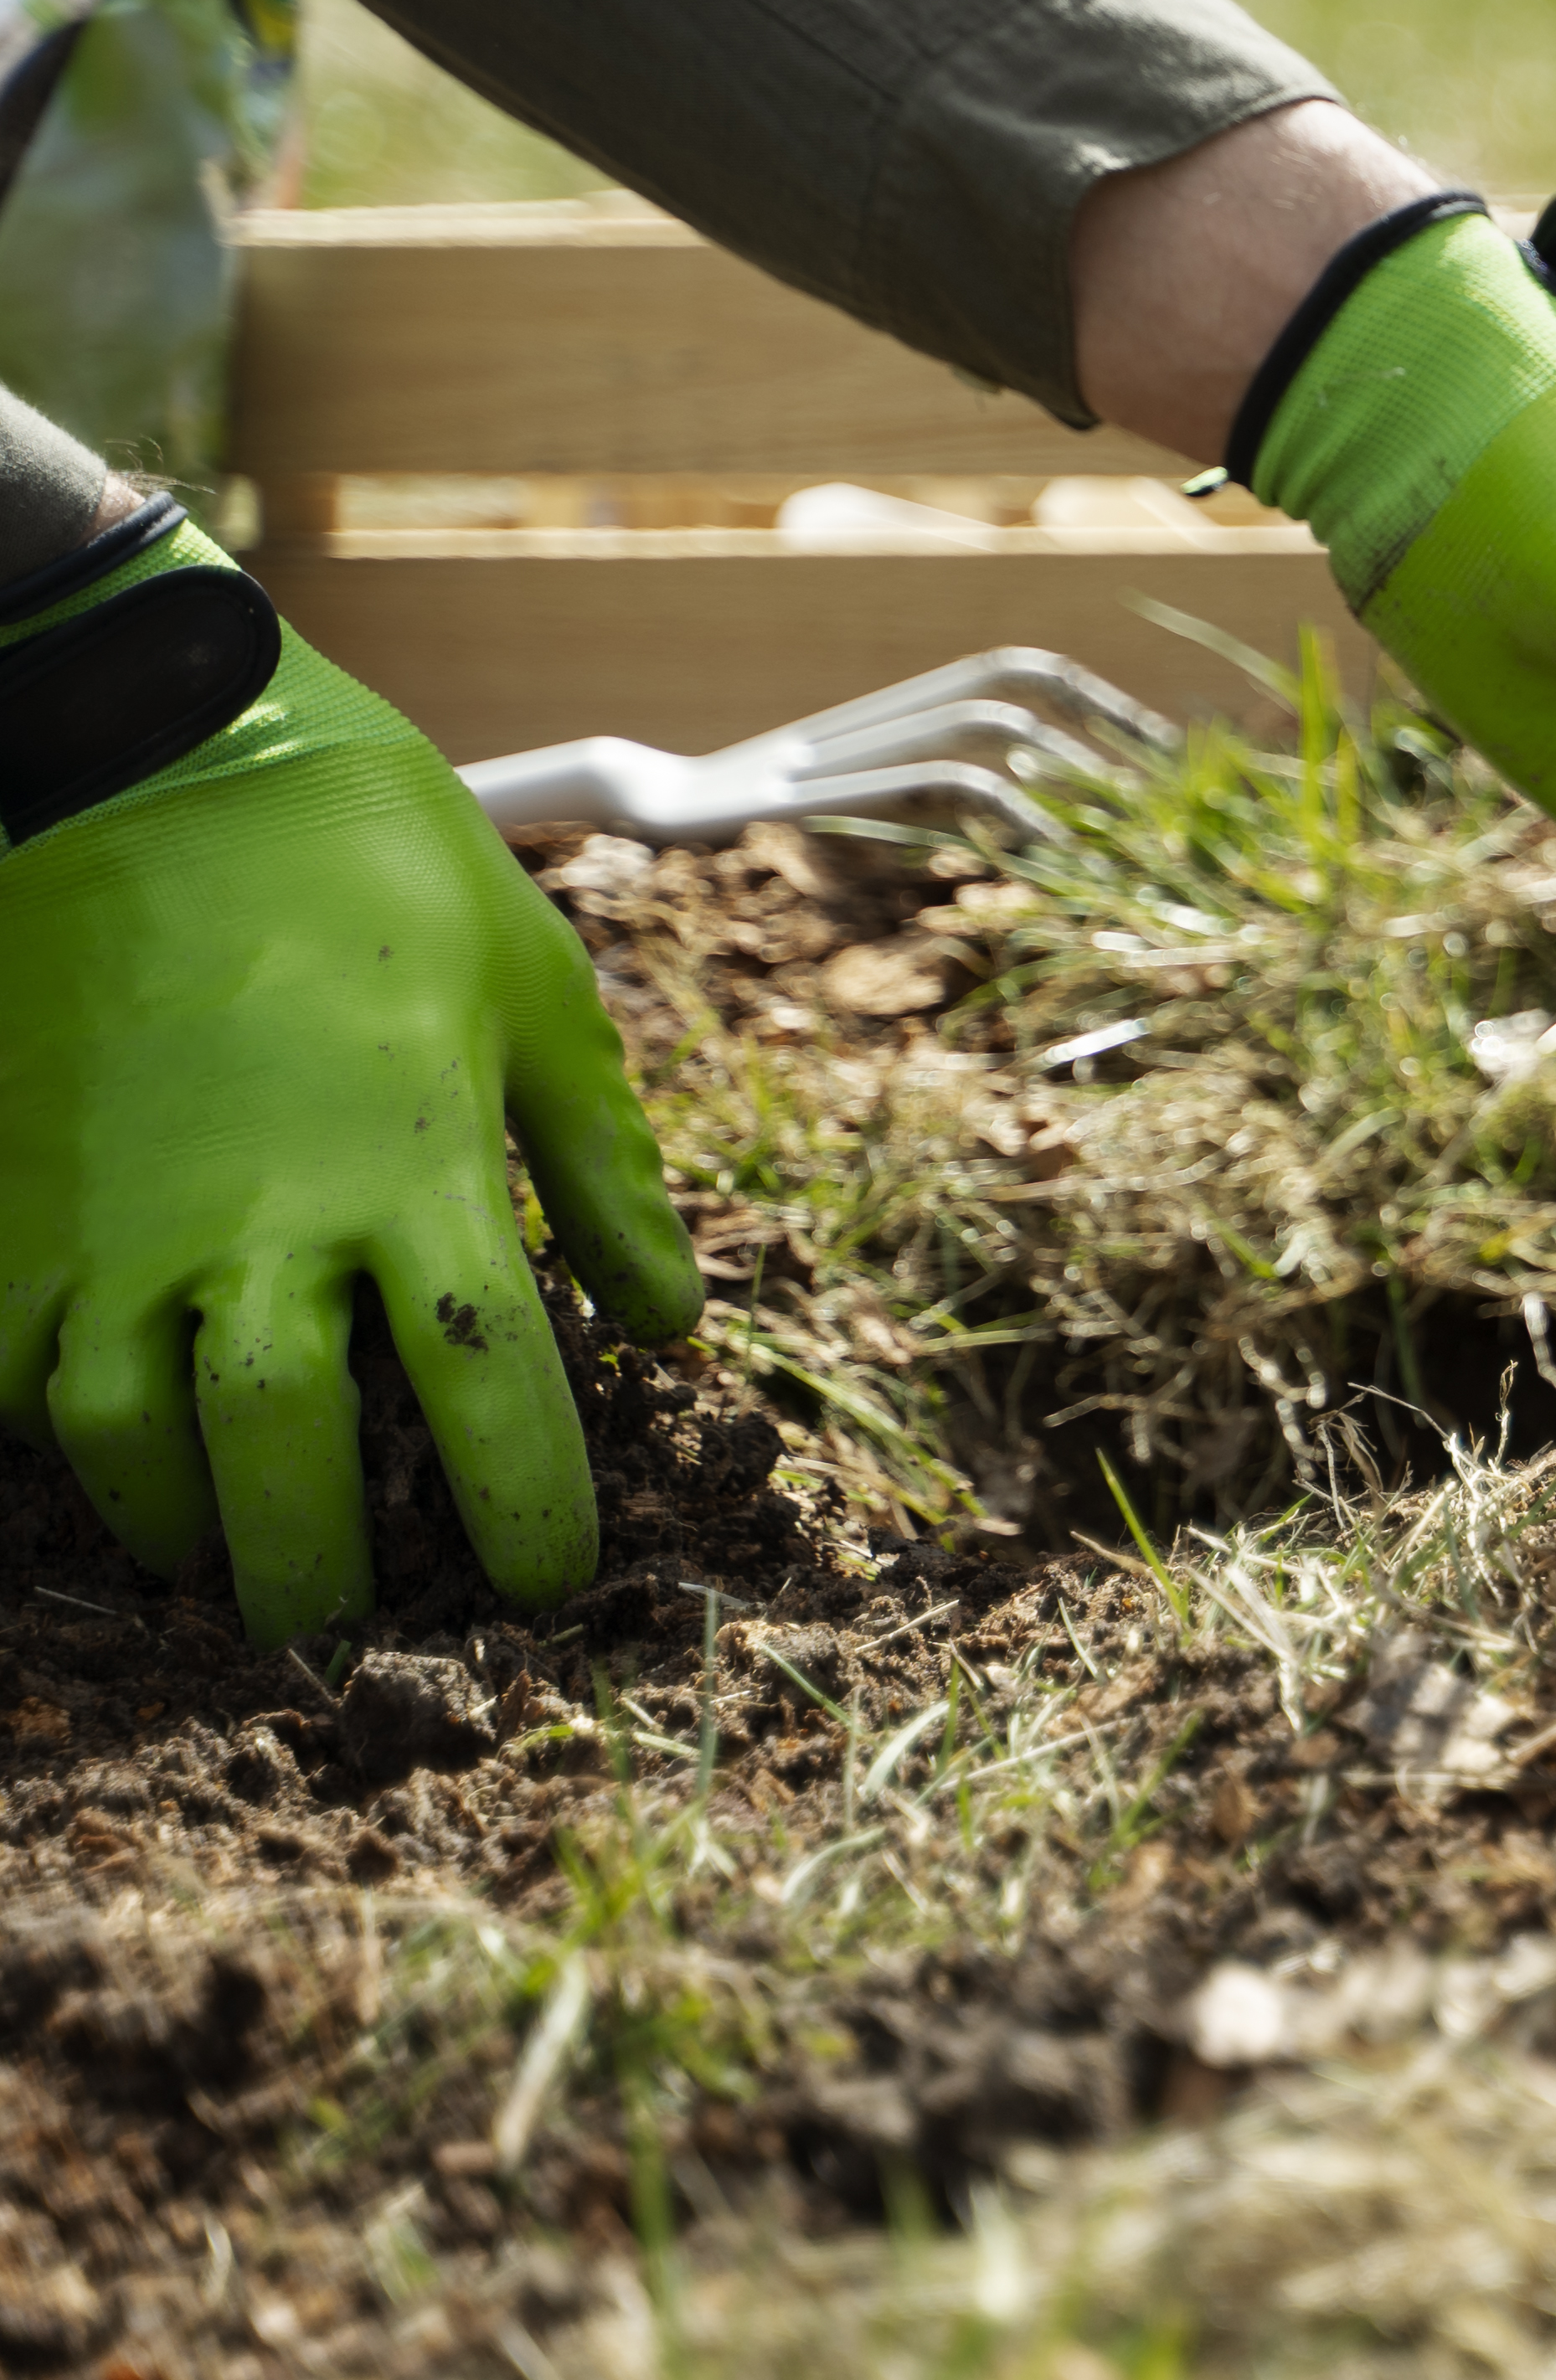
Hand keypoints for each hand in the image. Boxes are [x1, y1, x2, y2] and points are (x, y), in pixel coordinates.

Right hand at [0, 516, 699, 1641]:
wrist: (160, 757)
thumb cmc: (380, 868)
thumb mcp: (541, 999)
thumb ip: (606, 1175)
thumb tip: (666, 1321)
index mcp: (414, 1172)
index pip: (490, 1394)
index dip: (525, 1511)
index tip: (546, 1582)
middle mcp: (257, 1221)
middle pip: (283, 1458)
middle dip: (314, 1570)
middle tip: (342, 1622)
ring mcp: (111, 1219)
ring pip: (123, 1440)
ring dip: (174, 1519)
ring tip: (216, 1553)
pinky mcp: (7, 1201)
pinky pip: (9, 1369)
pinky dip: (48, 1429)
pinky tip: (100, 1438)